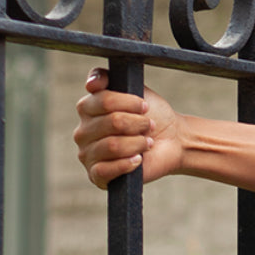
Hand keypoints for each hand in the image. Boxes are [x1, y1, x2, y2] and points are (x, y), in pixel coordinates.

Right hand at [74, 68, 183, 187]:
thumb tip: (91, 84)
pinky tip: (138, 159)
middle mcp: (83, 131)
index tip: (145, 106)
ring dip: (138, 143)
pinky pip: (106, 170)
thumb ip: (111, 79)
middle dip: (139, 123)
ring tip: (147, 142)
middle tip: (150, 126)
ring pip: (113, 145)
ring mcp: (87, 154)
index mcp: (88, 108)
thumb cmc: (151, 115)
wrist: (172, 140)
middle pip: (112, 122)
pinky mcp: (96, 175)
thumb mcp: (135, 89)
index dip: (130, 103)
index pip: (103, 100)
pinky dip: (128, 163)